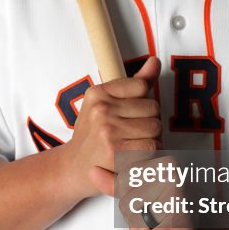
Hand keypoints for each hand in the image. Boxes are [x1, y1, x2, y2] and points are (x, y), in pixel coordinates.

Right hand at [61, 56, 162, 199]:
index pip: (141, 86)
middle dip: (149, 122)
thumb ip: (134, 83)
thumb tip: (155, 61)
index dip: (142, 103)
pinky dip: (150, 154)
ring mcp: (107, 131)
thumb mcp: (106, 104)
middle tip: (132, 134)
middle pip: (153, 108)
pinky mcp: (116, 152)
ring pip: (156, 128)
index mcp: (98, 93)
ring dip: (152, 139)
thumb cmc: (92, 135)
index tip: (130, 114)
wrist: (73, 168)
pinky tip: (136, 156)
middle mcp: (101, 109)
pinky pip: (152, 147)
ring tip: (134, 145)